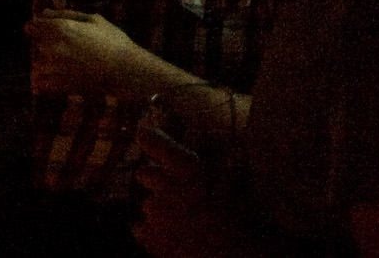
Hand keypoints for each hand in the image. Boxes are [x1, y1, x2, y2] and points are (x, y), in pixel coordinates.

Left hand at [24, 8, 142, 96]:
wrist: (124, 72)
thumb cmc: (114, 42)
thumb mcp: (95, 20)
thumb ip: (68, 14)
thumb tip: (44, 13)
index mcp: (61, 28)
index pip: (33, 26)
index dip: (36, 28)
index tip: (46, 32)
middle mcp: (52, 47)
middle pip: (36, 45)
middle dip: (47, 46)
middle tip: (72, 50)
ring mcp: (52, 68)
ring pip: (37, 64)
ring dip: (48, 64)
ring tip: (71, 65)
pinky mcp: (55, 86)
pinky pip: (39, 82)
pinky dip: (46, 81)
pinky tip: (64, 78)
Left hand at [133, 126, 246, 257]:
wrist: (224, 255)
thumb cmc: (236, 220)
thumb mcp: (237, 187)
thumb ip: (230, 167)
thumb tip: (234, 151)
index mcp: (188, 170)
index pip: (161, 146)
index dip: (150, 137)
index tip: (142, 132)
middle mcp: (166, 187)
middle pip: (145, 174)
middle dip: (151, 176)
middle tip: (169, 185)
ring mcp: (153, 214)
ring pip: (147, 203)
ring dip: (157, 207)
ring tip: (178, 217)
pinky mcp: (147, 237)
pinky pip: (141, 227)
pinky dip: (150, 229)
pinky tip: (170, 234)